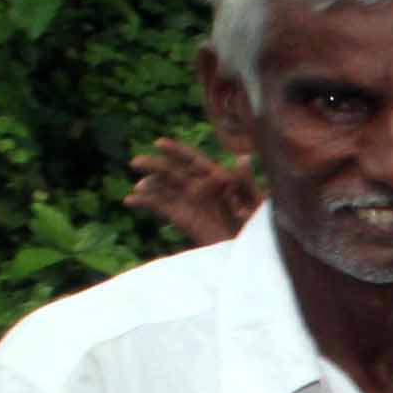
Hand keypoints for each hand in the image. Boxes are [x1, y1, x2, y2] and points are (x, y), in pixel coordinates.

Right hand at [124, 135, 259, 246]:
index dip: (176, 151)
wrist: (255, 249)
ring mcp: (192, 204)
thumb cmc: (261, 223)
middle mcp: (201, 188)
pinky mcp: (186, 220)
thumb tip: (242, 159)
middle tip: (136, 162)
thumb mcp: (256, 202)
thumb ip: (246, 182)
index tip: (158, 143)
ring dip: (149, 186)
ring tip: (137, 187)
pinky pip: (163, 208)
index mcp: (218, 178)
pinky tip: (130, 200)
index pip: (193, 160)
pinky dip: (147, 203)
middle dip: (155, 166)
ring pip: (165, 189)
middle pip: (174, 172)